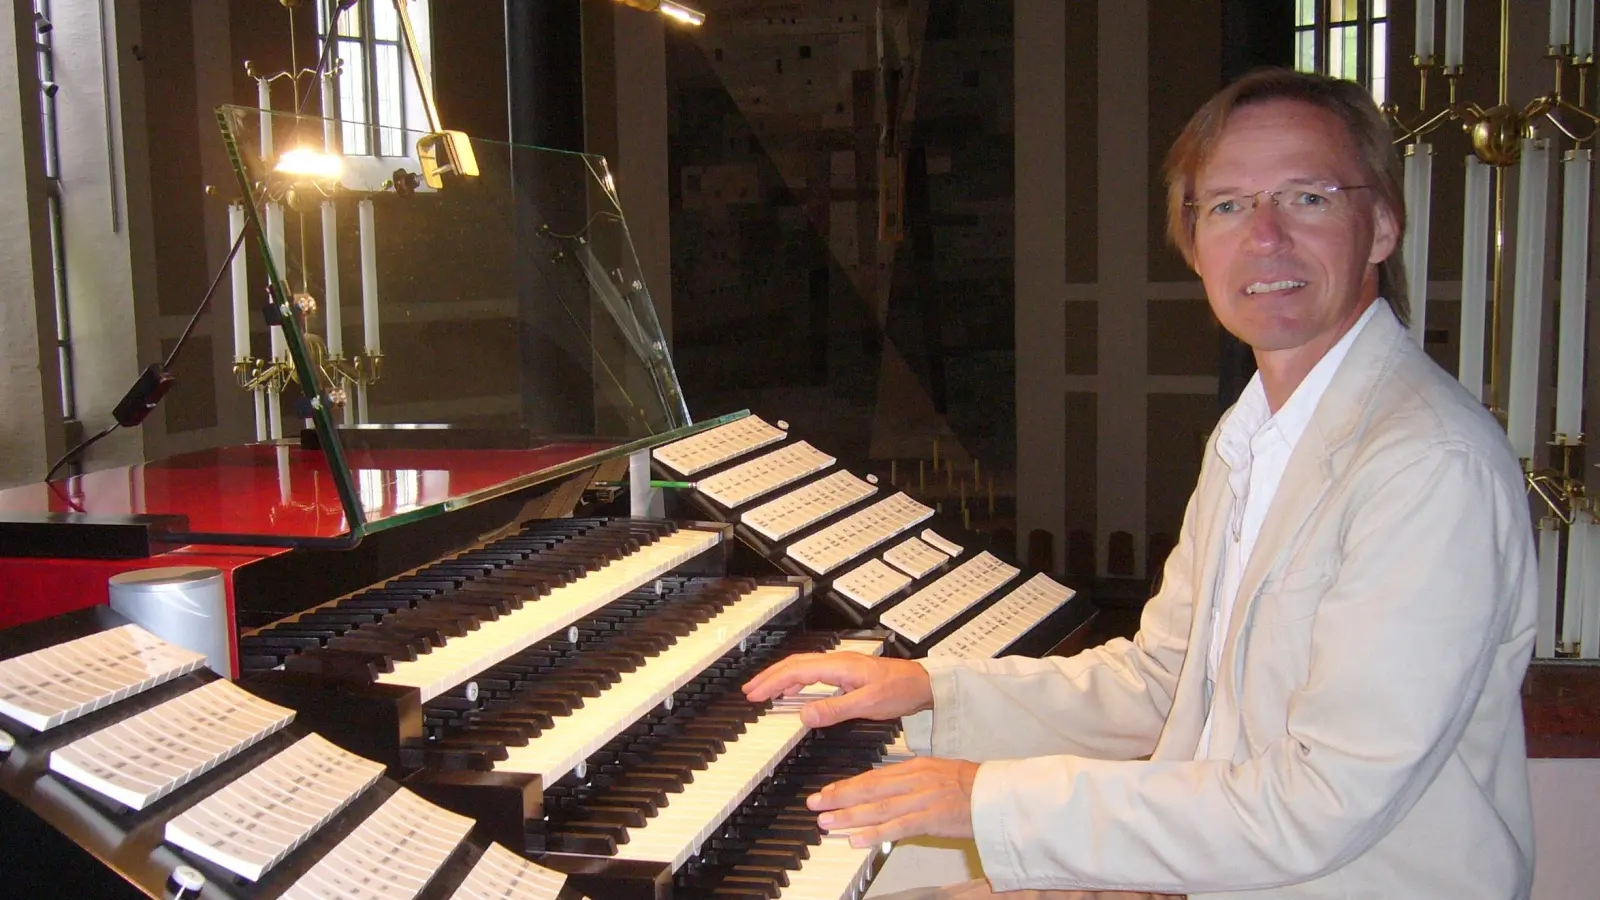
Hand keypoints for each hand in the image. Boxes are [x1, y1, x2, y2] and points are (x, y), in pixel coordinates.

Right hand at [742, 651, 932, 727]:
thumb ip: (834, 710)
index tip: (754, 695)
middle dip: (770, 677)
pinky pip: (814, 674)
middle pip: (795, 665)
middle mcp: (837, 662)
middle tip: (749, 692)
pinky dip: (797, 681)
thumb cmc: (900, 691)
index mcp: (839, 666)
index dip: (772, 682)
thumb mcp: (867, 704)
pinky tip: (793, 692)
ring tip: (763, 691)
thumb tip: (803, 715)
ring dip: (781, 678)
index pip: (796, 670)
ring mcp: (842, 667)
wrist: (923, 684)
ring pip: (803, 668)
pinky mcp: (847, 674)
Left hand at [808, 757, 979, 847]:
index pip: (873, 776)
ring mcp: (923, 799)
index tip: (826, 792)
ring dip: (849, 816)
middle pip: (869, 789)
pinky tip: (857, 840)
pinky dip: (875, 833)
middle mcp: (915, 780)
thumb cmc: (972, 785)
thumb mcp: (938, 772)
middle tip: (815, 804)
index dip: (847, 785)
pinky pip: (898, 827)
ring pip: (878, 808)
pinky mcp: (932, 818)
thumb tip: (886, 790)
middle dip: (839, 797)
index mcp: (915, 767)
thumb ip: (911, 780)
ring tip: (827, 822)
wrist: (999, 793)